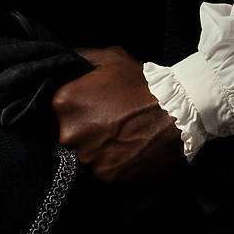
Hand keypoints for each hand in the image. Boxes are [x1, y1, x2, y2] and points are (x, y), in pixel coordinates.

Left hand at [51, 44, 183, 183]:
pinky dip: (111, 162)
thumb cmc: (141, 83)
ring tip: (118, 135)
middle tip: (107, 120)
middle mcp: (68, 133)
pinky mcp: (104, 176)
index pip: (57, 108)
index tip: (91, 105)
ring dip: (96, 147)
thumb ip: (80, 57)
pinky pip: (101, 169)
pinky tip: (125, 148)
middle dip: (83, 128)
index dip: (75, 107)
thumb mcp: (109, 58)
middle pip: (67, 133)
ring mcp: (86, 157)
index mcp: (64, 102)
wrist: (176, 111)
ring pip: (84, 153)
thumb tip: (62, 58)